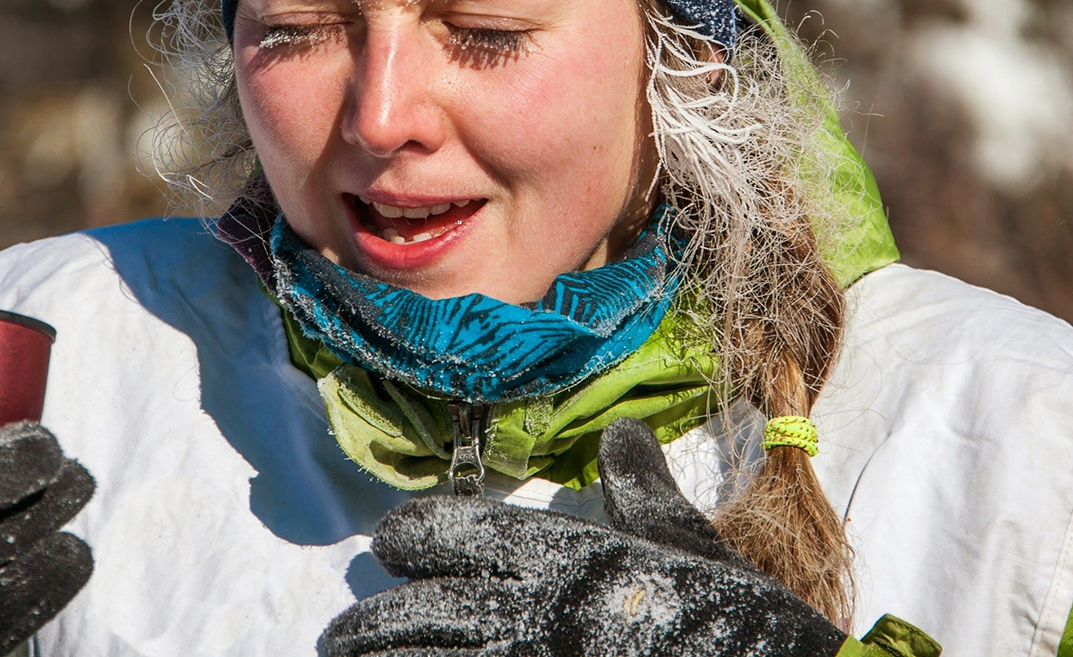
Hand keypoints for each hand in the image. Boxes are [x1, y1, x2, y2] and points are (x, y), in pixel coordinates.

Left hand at [322, 418, 844, 656]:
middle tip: (345, 636)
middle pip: (404, 617)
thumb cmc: (727, 615)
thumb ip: (640, 489)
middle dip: (365, 628)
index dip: (407, 538)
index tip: (394, 546)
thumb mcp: (683, 542)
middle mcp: (523, 614)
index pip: (438, 533)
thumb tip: (624, 436)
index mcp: (551, 556)